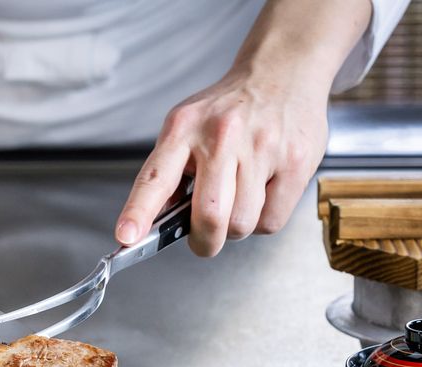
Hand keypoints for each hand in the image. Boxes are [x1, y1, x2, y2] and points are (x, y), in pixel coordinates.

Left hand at [114, 68, 327, 256]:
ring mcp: (262, 147)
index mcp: (184, 128)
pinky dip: (263, 219)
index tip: (126, 237)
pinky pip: (271, 220)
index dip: (139, 212)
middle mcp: (221, 136)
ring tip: (238, 198)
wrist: (283, 70)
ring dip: (235, 227)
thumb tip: (158, 223)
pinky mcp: (295, 162)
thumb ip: (170, 172)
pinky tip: (263, 191)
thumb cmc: (230, 109)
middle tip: (204, 238)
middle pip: (210, 216)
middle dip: (204, 241)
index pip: (155, 177)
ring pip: (241, 224)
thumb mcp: (187, 126)